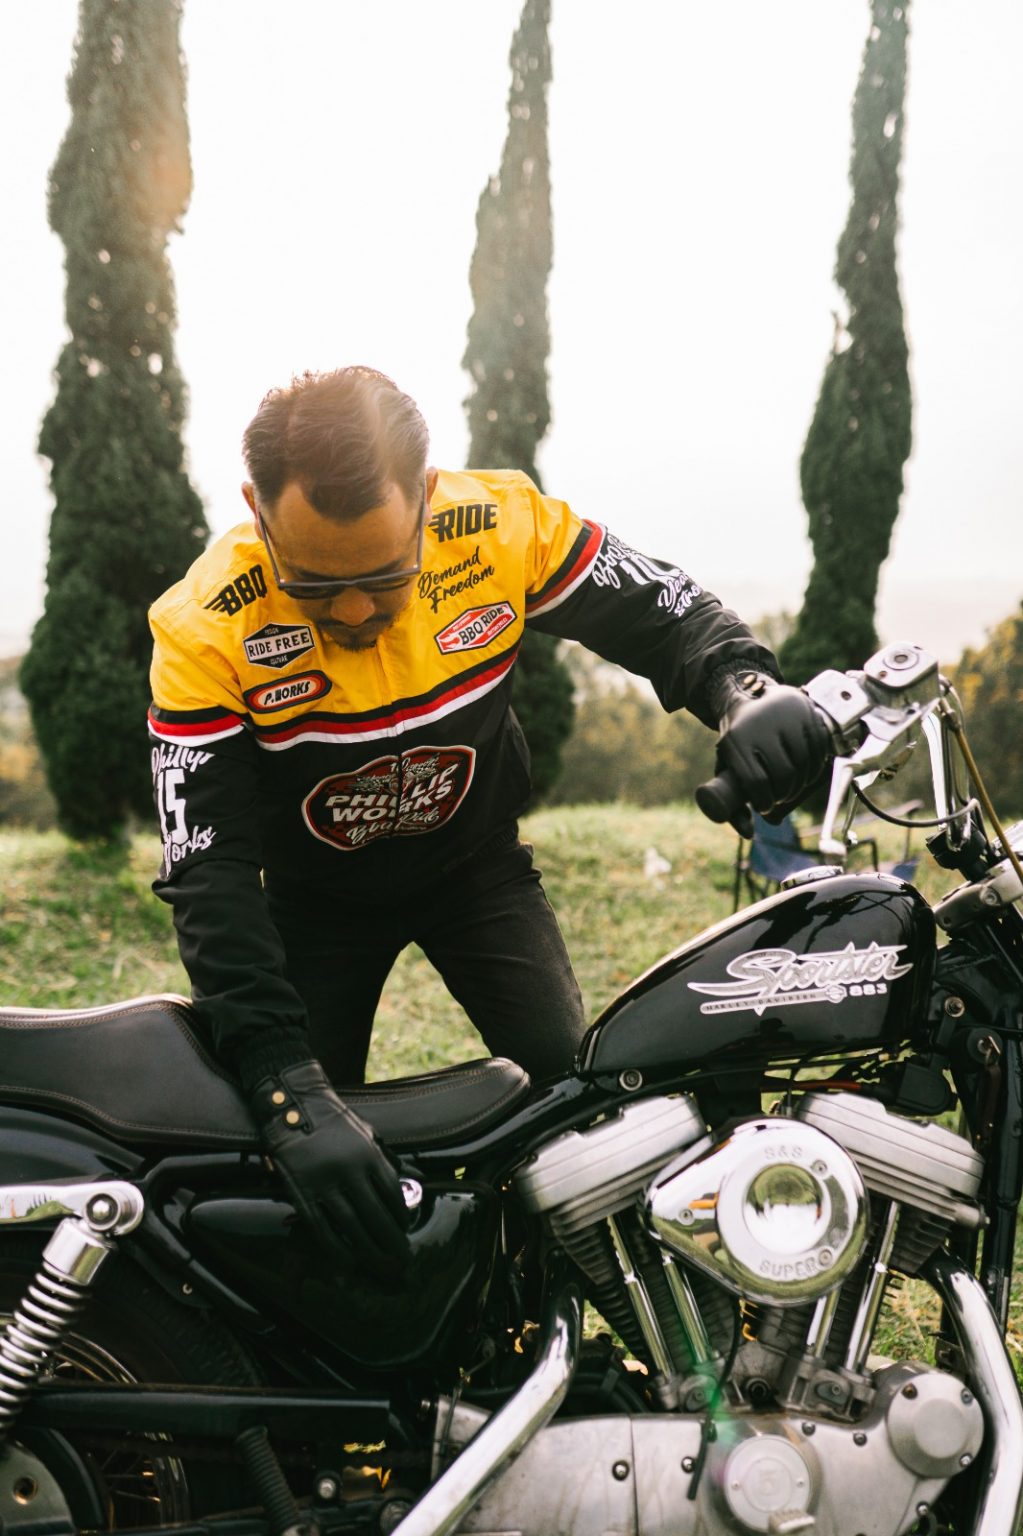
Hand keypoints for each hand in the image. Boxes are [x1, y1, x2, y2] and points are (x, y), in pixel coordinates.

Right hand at [252, 1060, 410, 1276]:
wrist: (293, 1105)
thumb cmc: (332, 1120)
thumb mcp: (366, 1132)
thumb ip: (387, 1157)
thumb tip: (414, 1177)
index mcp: (368, 1154)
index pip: (392, 1193)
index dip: (401, 1215)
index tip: (404, 1230)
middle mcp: (350, 1170)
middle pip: (376, 1215)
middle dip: (391, 1241)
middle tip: (401, 1260)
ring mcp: (325, 1183)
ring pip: (351, 1226)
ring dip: (369, 1250)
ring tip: (381, 1266)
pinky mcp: (302, 1192)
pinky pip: (322, 1228)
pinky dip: (336, 1248)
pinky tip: (348, 1261)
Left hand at [698, 669, 830, 834]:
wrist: (749, 695)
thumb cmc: (738, 741)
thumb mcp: (727, 767)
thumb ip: (732, 804)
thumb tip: (748, 834)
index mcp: (736, 740)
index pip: (756, 782)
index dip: (764, 802)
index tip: (764, 806)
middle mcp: (761, 726)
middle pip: (783, 775)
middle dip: (784, 795)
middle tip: (780, 798)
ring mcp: (786, 717)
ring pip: (804, 764)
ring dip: (802, 784)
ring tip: (792, 786)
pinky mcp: (806, 713)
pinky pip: (819, 750)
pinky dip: (816, 767)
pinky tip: (806, 772)